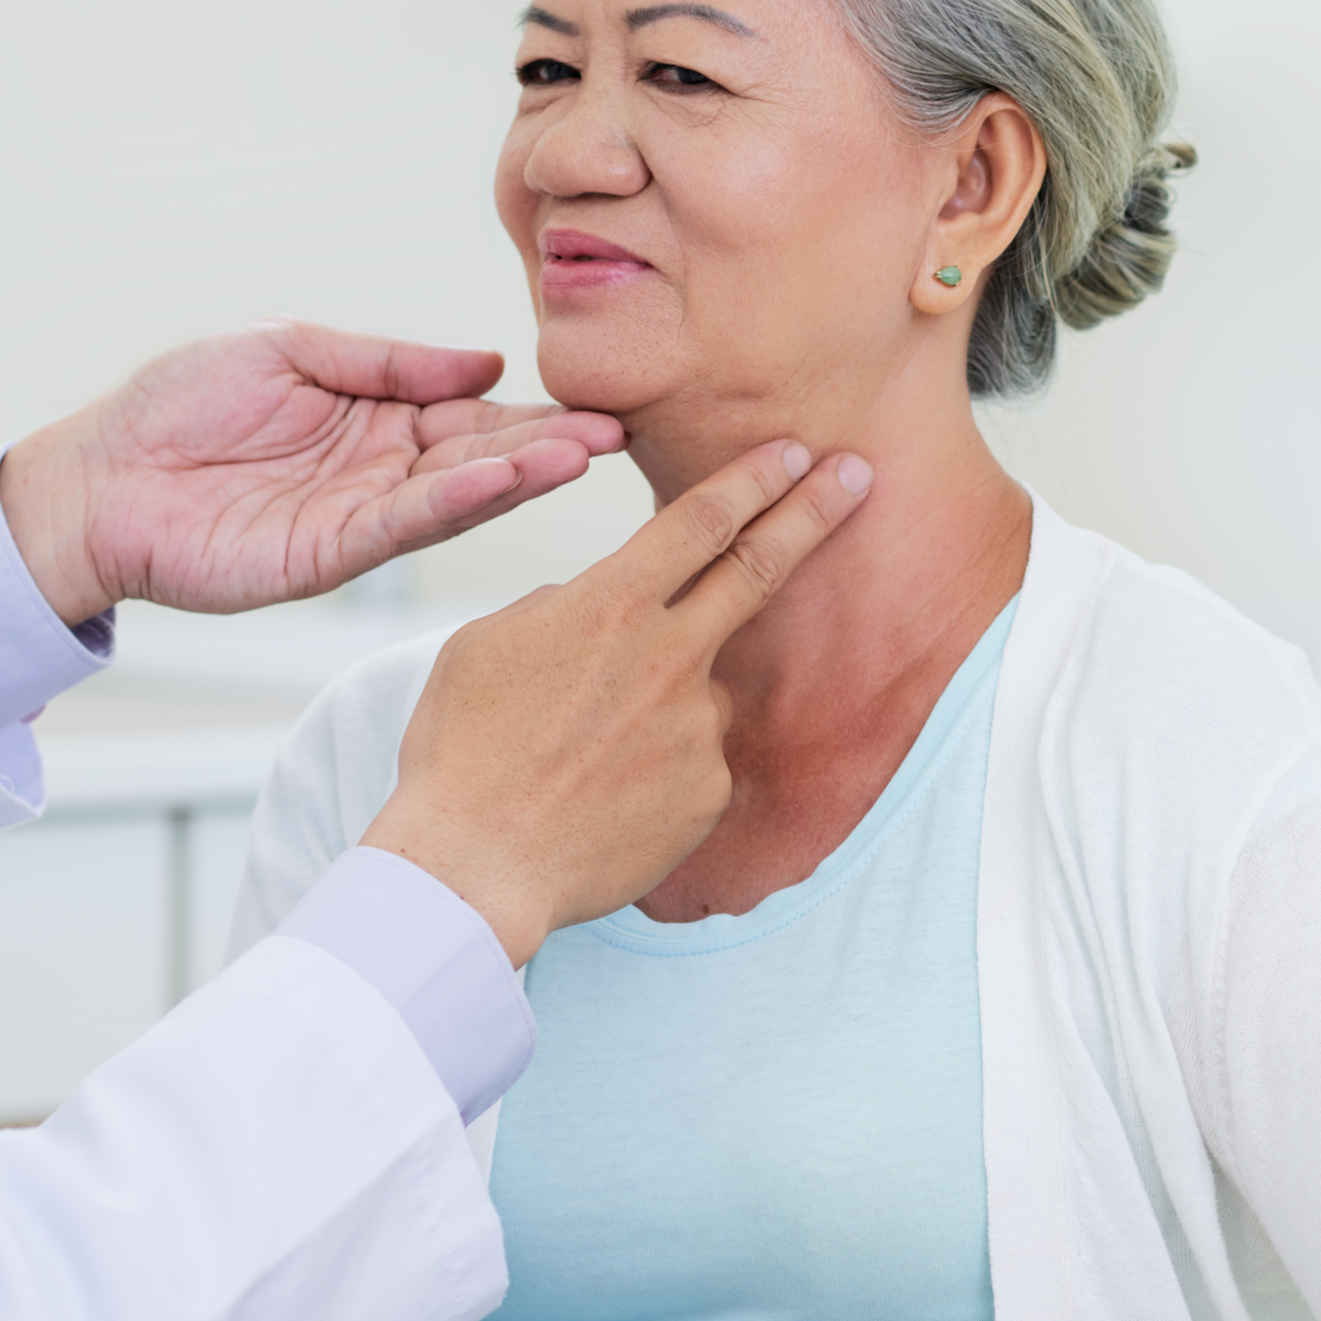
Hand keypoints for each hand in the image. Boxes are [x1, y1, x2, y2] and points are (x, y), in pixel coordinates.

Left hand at [0, 320, 628, 622]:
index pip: (472, 415)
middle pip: (481, 458)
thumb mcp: (289, 349)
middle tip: (614, 432)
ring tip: (579, 454)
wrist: (97, 476)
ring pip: (457, 497)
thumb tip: (484, 363)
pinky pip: (404, 528)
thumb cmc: (177, 405)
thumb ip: (386, 361)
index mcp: (379, 420)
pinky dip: (454, 504)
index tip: (596, 403)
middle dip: (548, 446)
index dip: (531, 411)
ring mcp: (361, 519)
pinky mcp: (330, 558)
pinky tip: (499, 480)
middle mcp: (383, 473)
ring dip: (520, 477)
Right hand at [358, 440, 871, 964]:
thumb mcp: (488, 645)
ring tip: (586, 756)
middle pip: (758, 567)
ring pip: (698, 691)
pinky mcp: (710, 789)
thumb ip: (560, 608)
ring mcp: (698, 726)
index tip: (793, 453)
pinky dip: (657, 769)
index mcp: (609, 606)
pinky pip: (695, 761)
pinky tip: (603, 798)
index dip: (754, 479)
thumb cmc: (464, 754)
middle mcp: (669, 657)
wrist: (474, 867)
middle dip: (813, 512)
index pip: (701, 521)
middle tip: (856, 476)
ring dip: (661, 707)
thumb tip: (595, 603)